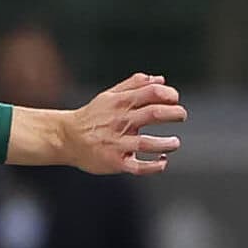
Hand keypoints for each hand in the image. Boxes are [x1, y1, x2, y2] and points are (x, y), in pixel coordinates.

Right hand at [64, 73, 187, 174]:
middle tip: (181, 116)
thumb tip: (160, 80)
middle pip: (154, 114)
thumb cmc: (91, 117)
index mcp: (120, 103)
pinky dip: (154, 166)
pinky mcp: (114, 162)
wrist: (66, 138)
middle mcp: (120, 121)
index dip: (169, 94)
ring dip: (167, 143)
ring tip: (174, 142)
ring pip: (147, 143)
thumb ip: (134, 85)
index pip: (152, 92)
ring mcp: (117, 143)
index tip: (175, 100)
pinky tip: (162, 162)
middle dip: (174, 113)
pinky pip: (138, 167)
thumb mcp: (109, 95)